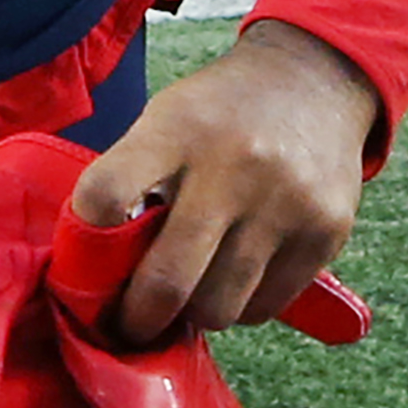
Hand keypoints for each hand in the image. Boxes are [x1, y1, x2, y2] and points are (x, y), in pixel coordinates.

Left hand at [63, 22, 376, 343]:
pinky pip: (265, 307)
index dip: (84, 240)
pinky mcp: (325, 235)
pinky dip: (239, 309)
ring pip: (219, 307)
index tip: (82, 267)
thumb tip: (100, 264)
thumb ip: (132, 181)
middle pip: (168, 279)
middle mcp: (232, 170)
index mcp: (174, 133)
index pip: (106, 196)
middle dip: (137, 318)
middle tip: (126, 325)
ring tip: (183, 300)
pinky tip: (229, 283)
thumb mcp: (164, 121)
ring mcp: (284, 206)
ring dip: (191, 317)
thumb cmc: (217, 113)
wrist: (313, 82)